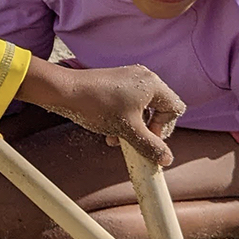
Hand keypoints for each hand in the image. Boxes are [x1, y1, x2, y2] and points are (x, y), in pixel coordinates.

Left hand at [16, 61, 183, 165]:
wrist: (64, 91)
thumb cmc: (98, 106)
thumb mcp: (128, 130)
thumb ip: (150, 146)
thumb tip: (166, 160)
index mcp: (153, 84)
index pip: (174, 109)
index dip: (164, 129)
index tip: (148, 141)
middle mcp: (143, 77)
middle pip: (159, 110)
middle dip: (147, 131)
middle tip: (135, 142)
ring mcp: (128, 78)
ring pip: (141, 109)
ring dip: (133, 128)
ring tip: (117, 140)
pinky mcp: (114, 83)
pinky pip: (128, 104)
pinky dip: (123, 119)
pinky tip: (109, 132)